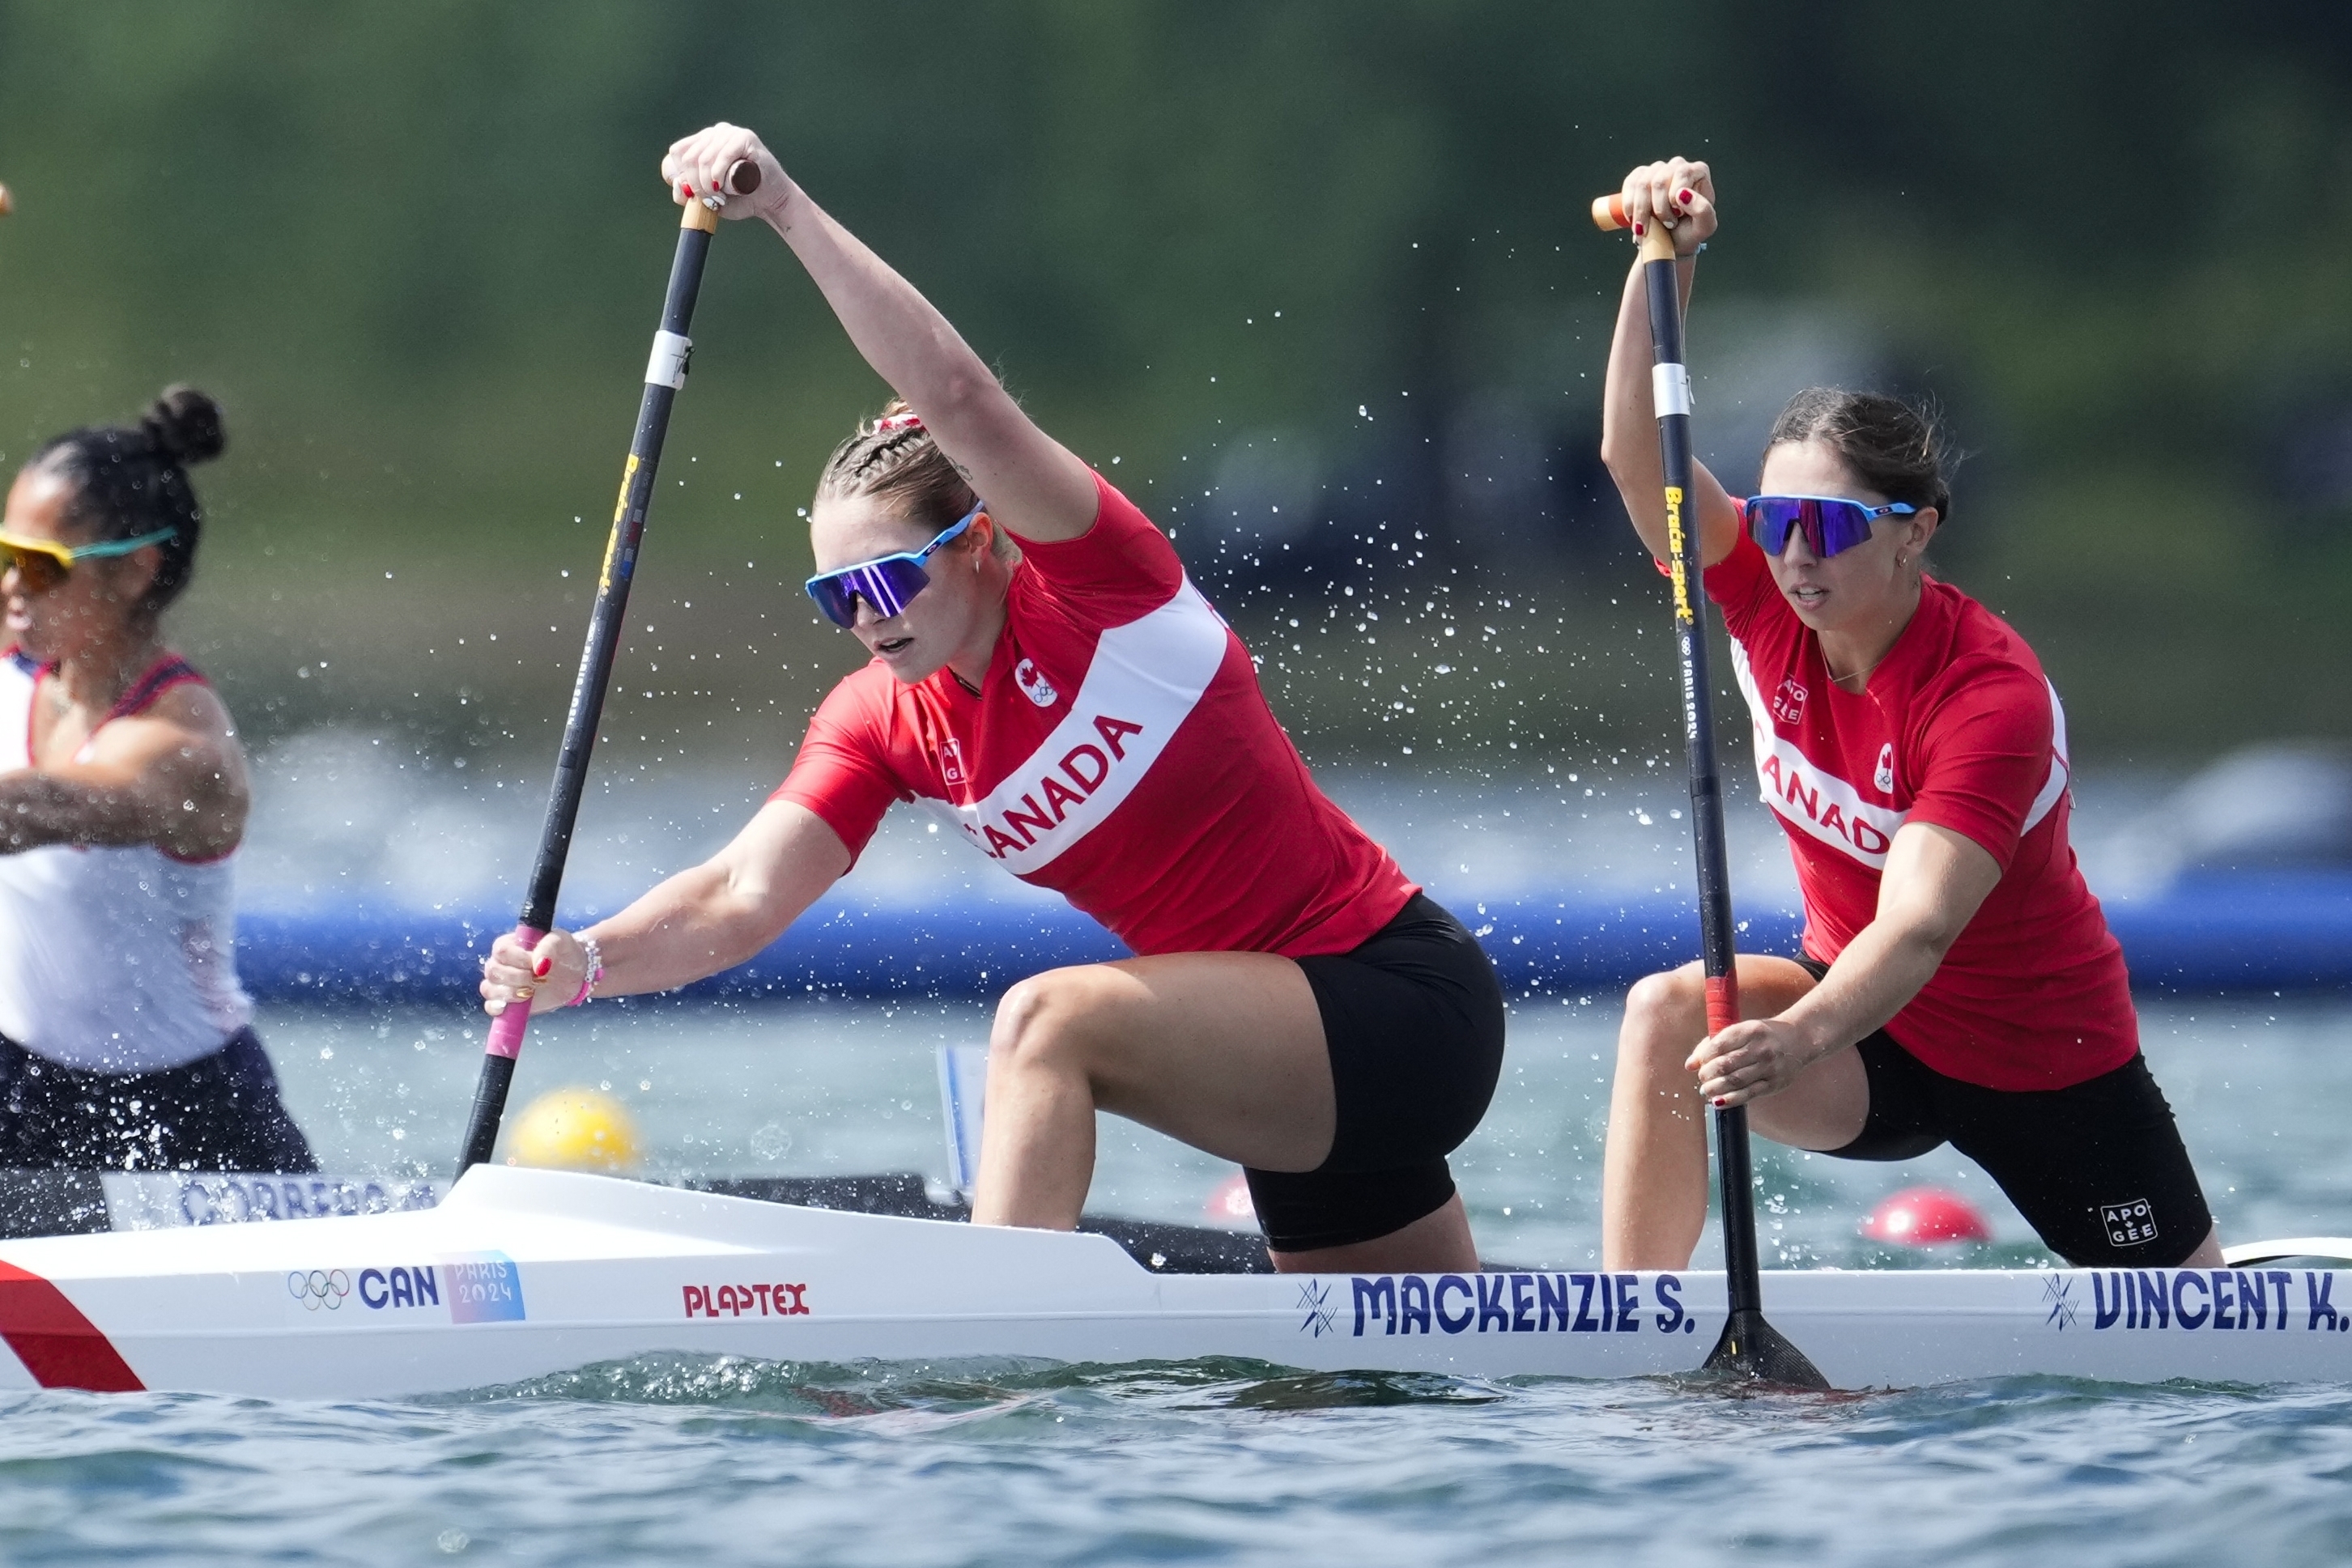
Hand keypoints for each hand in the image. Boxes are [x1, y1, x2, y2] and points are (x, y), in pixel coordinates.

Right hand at [479, 927, 589, 1017]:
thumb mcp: (561, 940)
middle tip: (538, 979)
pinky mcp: (507, 1002)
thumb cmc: (563, 952)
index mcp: (509, 945)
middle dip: (517, 977)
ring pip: (489, 989)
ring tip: (532, 991)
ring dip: (510, 993)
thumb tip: (538, 964)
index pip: (500, 951)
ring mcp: (502, 984)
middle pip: (493, 971)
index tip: (534, 964)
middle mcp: (500, 963)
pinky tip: (511, 1006)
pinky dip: (497, 1008)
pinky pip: (490, 1007)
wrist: (573, 973)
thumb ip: (549, 946)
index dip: (517, 959)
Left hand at [660, 121, 790, 221]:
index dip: (681, 176)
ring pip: (703, 159)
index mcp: (702, 142)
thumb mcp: (706, 201)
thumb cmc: (740, 199)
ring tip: (720, 195)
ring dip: (707, 184)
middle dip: (695, 184)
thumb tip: (678, 182)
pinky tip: (723, 185)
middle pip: (688, 158)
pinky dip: (719, 174)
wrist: (770, 201)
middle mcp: (714, 133)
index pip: (677, 152)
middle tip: (710, 198)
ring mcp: (729, 133)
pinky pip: (723, 155)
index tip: (694, 194)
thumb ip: (686, 195)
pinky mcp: (745, 138)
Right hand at [1616, 157, 1716, 254]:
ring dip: (1643, 212)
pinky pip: (1629, 186)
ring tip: (1649, 227)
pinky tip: (1635, 220)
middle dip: (1659, 209)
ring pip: (1642, 185)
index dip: (1675, 199)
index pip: (1682, 174)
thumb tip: (1683, 194)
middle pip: (1659, 181)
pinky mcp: (1638, 176)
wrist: (1670, 241)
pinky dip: (1629, 207)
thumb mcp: (1705, 227)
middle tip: (1666, 225)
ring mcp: (1656, 169)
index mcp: (1697, 171)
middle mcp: (1677, 165)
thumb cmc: (1689, 232)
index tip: (1677, 215)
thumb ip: (1703, 210)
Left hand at [1687, 1015, 1816, 1106]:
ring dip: (1715, 1089)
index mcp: (1749, 1030)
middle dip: (1707, 1075)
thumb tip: (1690, 1065)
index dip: (1703, 1057)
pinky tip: (1718, 1101)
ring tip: (1706, 1091)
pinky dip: (1731, 1100)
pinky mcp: (1774, 1083)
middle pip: (1725, 1065)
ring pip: (1735, 1081)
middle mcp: (1760, 1048)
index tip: (1699, 1064)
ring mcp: (1769, 1067)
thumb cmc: (1761, 1035)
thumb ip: (1713, 1044)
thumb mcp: (1740, 1031)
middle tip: (1702, 1079)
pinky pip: (1749, 1094)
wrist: (1799, 1039)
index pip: (1718, 1046)